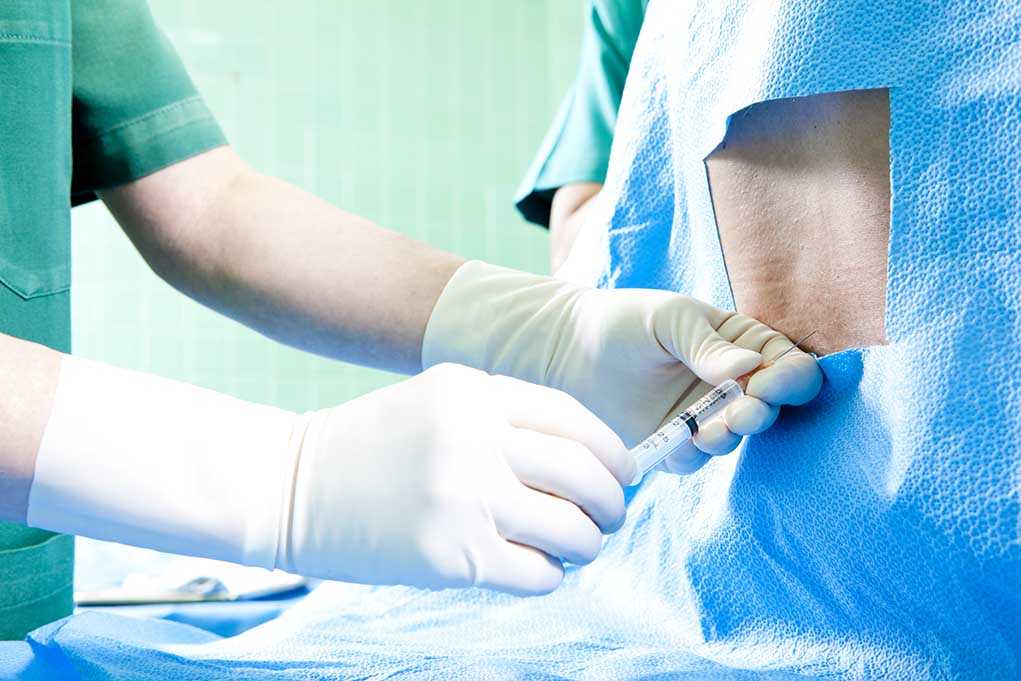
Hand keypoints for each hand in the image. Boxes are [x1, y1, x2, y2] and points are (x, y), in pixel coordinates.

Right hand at [27, 357, 627, 596]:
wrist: (290, 486)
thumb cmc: (371, 447)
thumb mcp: (438, 403)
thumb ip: (506, 420)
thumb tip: (586, 462)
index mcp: (474, 392)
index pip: (574, 419)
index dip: (611, 450)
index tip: (621, 473)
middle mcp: (475, 439)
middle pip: (584, 473)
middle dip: (612, 502)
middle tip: (610, 516)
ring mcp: (464, 497)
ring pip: (571, 529)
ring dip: (588, 543)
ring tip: (578, 546)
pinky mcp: (451, 555)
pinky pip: (537, 573)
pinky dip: (550, 575)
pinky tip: (537, 568)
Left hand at [422, 262, 822, 474]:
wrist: (566, 349)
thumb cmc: (623, 321)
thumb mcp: (669, 319)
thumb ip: (708, 346)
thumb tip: (753, 367)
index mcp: (742, 346)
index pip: (789, 368)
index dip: (790, 381)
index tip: (766, 384)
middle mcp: (731, 386)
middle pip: (771, 410)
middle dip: (761, 414)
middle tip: (740, 413)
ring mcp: (703, 417)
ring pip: (736, 439)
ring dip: (729, 437)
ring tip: (707, 430)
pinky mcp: (673, 445)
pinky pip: (695, 460)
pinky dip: (694, 455)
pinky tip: (681, 442)